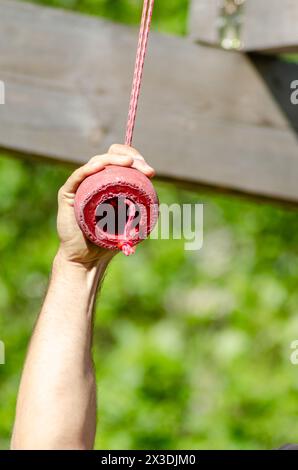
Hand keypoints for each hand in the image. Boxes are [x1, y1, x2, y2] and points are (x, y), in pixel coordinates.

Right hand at [56, 144, 154, 266]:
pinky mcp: (68, 194)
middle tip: (144, 169)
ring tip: (129, 163)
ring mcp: (80, 186)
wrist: (86, 260)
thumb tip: (157, 203)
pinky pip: (77, 177)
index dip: (136, 161)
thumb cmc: (108, 243)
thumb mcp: (131, 224)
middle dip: (130, 158)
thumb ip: (141, 212)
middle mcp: (94, 181)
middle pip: (110, 157)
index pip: (121, 162)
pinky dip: (89, 169)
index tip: (150, 172)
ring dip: (114, 159)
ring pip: (96, 163)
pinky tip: (100, 167)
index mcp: (109, 184)